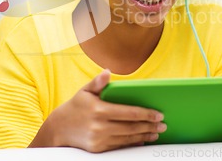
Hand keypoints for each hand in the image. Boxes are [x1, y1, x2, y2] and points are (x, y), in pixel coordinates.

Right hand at [30, 70, 166, 151]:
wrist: (59, 129)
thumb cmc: (75, 106)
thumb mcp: (84, 91)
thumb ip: (98, 82)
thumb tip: (108, 71)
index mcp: (99, 110)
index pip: (129, 113)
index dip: (146, 114)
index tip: (158, 114)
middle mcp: (100, 126)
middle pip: (131, 127)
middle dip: (149, 126)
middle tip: (162, 125)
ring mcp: (100, 139)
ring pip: (128, 138)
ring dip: (144, 135)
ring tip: (156, 133)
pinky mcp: (99, 148)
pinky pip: (120, 146)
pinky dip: (133, 143)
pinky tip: (142, 139)